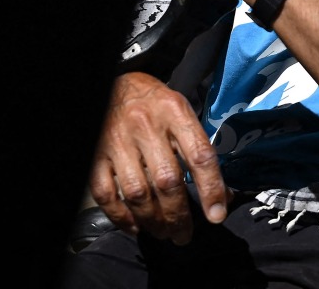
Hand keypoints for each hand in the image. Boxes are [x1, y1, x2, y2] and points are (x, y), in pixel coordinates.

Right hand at [88, 72, 228, 243]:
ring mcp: (118, 140)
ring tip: (163, 233)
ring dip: (153, 221)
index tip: (217, 215)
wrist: (117, 83)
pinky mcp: (95, 154)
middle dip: (179, 216)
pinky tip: (135, 226)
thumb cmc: (155, 103)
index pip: (199, 155)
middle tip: (184, 235)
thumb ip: (200, 149)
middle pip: (167, 180)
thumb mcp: (183, 113)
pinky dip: (120, 216)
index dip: (212, 189)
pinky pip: (105, 193)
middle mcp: (146, 125)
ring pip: (137, 193)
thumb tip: (223, 196)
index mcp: (174, 112)